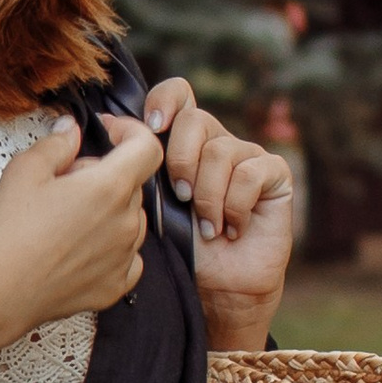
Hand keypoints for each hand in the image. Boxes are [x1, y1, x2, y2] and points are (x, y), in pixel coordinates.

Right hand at [0, 114, 161, 339]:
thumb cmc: (9, 233)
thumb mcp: (25, 170)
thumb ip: (57, 143)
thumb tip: (72, 131)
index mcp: (110, 187)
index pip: (147, 147)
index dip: (130, 131)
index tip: (108, 133)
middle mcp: (126, 223)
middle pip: (131, 183)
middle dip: (103, 174)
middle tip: (63, 184)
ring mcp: (124, 257)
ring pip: (130, 219)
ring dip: (109, 211)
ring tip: (67, 219)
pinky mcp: (115, 285)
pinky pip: (128, 256)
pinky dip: (111, 247)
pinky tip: (81, 248)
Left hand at [143, 78, 292, 350]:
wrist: (217, 289)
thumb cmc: (181, 249)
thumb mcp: (149, 203)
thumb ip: (134, 163)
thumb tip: (106, 121)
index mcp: (184, 142)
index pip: (178, 93)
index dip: (165, 101)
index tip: (151, 128)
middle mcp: (217, 141)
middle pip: (195, 119)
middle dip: (180, 161)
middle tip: (180, 199)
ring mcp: (248, 155)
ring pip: (221, 151)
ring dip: (207, 197)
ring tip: (206, 228)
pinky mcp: (276, 174)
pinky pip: (250, 173)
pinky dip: (234, 206)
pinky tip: (231, 229)